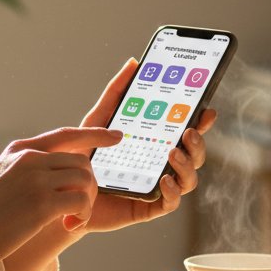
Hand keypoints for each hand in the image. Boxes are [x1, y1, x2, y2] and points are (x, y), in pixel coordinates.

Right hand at [0, 126, 120, 268]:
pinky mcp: (42, 203)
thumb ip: (24, 170)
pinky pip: (80, 202)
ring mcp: (36, 179)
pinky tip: (68, 226)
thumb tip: (53, 174)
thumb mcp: (0, 177)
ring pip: (85, 180)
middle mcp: (29, 159)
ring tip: (73, 219)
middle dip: (89, 186)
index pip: (66, 134)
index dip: (94, 135)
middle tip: (79, 208)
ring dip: (86, 203)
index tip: (116, 136)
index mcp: (20, 150)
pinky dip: (81, 216)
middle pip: (82, 161)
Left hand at [80, 58, 216, 230]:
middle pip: (194, 155)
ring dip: (188, 165)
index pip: (185, 131)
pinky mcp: (147, 208)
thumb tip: (134, 63)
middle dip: (198, 143)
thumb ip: (116, 92)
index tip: (206, 109)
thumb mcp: (98, 119)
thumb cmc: (84, 155)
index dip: (200, 121)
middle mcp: (160, 165)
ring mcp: (157, 187)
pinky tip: (164, 180)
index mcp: (155, 144)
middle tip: (188, 130)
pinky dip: (173, 192)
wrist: (64, 189)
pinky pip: (170, 203)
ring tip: (173, 152)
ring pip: (189, 179)